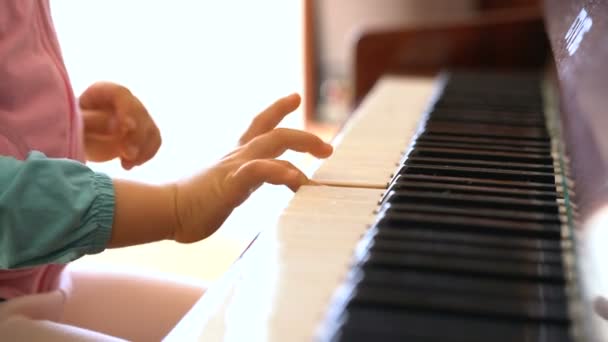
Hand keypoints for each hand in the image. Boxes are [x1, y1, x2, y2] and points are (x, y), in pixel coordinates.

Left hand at [79, 82, 160, 168]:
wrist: (75, 141)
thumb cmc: (70, 128)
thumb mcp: (74, 124)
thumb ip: (91, 122)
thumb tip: (117, 126)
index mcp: (104, 92)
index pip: (122, 95)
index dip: (128, 109)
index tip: (127, 128)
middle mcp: (124, 102)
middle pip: (140, 113)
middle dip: (137, 136)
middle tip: (128, 154)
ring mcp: (136, 117)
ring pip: (150, 129)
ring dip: (143, 148)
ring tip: (126, 164)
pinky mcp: (142, 134)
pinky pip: (154, 140)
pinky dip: (147, 154)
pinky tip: (131, 164)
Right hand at [172, 93, 332, 242]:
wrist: (166, 210)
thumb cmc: (194, 203)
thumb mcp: (226, 187)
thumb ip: (244, 180)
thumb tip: (260, 182)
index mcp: (236, 156)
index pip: (259, 125)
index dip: (277, 109)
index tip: (295, 97)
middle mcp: (238, 155)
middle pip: (276, 132)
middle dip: (305, 135)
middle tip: (327, 148)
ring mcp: (234, 167)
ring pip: (272, 143)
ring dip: (301, 143)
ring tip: (323, 152)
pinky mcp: (230, 184)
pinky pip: (258, 171)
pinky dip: (278, 171)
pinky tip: (294, 177)